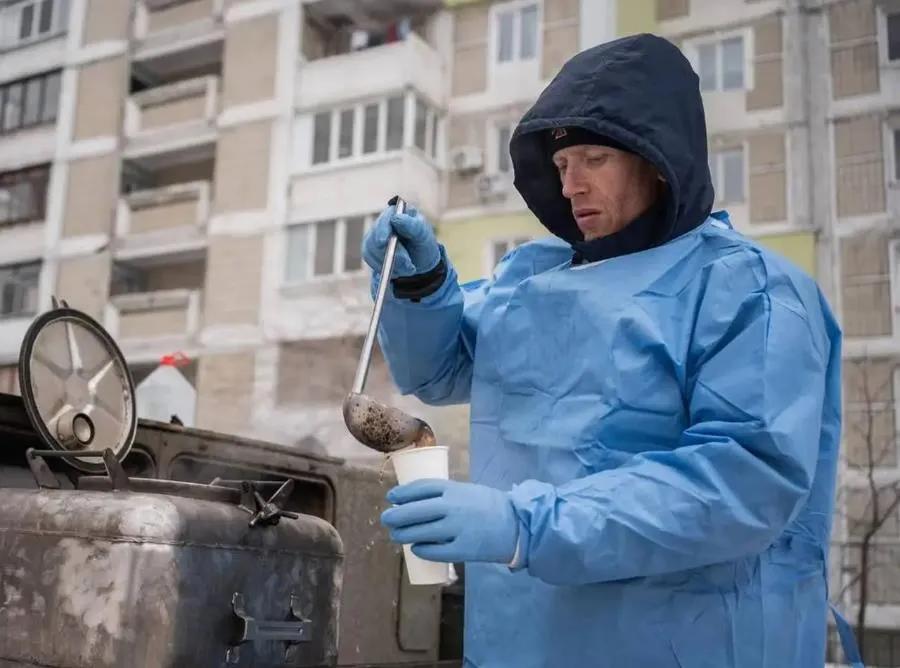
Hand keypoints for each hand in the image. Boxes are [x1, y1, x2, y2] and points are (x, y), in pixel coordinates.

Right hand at [363, 203, 440, 277]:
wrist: (419, 262)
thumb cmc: (423, 244)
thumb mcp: (423, 235)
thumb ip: (413, 226)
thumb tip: (396, 218)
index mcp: (398, 212)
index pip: (386, 218)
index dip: (383, 230)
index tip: (383, 242)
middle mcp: (382, 222)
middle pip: (375, 236)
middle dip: (392, 254)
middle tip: (408, 267)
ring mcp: (373, 235)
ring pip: (372, 250)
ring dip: (391, 263)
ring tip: (409, 269)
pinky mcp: (369, 249)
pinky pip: (370, 260)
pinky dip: (384, 267)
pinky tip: (398, 271)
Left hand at [381, 479, 518, 563]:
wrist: (517, 525)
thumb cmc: (490, 506)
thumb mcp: (468, 491)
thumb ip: (446, 494)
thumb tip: (416, 500)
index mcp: (453, 489)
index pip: (421, 488)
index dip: (403, 493)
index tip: (392, 497)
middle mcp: (452, 507)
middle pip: (415, 511)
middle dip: (396, 516)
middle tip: (386, 519)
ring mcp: (456, 529)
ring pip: (420, 532)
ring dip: (404, 534)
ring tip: (396, 535)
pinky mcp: (462, 549)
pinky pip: (434, 551)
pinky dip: (422, 549)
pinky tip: (415, 548)